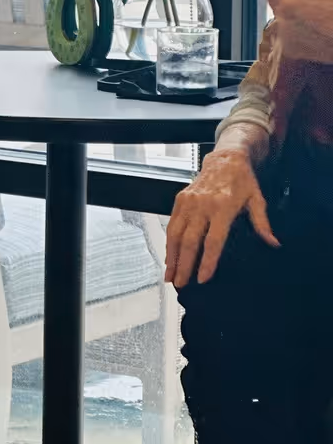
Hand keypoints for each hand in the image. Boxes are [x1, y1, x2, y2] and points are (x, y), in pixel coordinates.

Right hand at [165, 145, 277, 287]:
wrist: (225, 159)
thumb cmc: (243, 181)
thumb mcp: (257, 200)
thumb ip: (262, 223)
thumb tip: (273, 243)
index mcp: (223, 207)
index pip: (213, 240)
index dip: (207, 261)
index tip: (202, 279)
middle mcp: (202, 205)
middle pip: (190, 240)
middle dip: (184, 264)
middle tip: (181, 284)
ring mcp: (188, 202)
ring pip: (176, 234)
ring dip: (172, 256)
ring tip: (170, 276)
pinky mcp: (179, 199)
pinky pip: (172, 224)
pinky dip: (169, 243)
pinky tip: (169, 257)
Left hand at [264, 0, 332, 62]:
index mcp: (288, 2)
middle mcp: (281, 19)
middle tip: (305, 0)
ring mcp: (284, 35)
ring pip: (278, 16)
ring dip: (288, 14)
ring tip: (311, 17)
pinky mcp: (289, 48)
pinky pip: (284, 33)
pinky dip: (292, 30)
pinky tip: (309, 30)